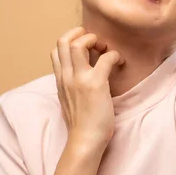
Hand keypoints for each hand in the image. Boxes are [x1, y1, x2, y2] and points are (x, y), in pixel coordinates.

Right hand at [50, 26, 123, 149]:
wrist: (85, 141)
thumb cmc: (81, 124)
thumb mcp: (69, 100)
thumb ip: (71, 85)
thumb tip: (80, 76)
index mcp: (60, 80)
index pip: (56, 49)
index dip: (71, 41)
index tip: (86, 47)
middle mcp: (66, 76)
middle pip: (63, 40)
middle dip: (81, 33)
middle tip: (95, 43)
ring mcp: (79, 79)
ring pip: (78, 44)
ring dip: (94, 40)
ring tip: (105, 49)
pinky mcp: (95, 84)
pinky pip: (105, 58)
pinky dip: (115, 55)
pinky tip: (119, 63)